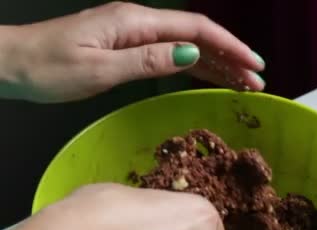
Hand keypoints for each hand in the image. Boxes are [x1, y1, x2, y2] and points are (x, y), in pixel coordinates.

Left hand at [1, 1, 264, 102]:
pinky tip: (209, 77)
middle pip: (198, 37)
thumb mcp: (98, 68)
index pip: (196, 30)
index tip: (255, 65)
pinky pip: (170, 54)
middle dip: (231, 57)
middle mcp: (139, 23)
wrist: (12, 64)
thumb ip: (147, 60)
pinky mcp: (127, 46)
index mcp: (135, 22)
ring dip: (217, 64)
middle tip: (256, 82)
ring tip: (243, 83)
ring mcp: (134, 33)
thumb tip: (190, 55)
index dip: (230, 46)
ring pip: (187, 46)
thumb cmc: (47, 67)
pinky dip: (194, 66)